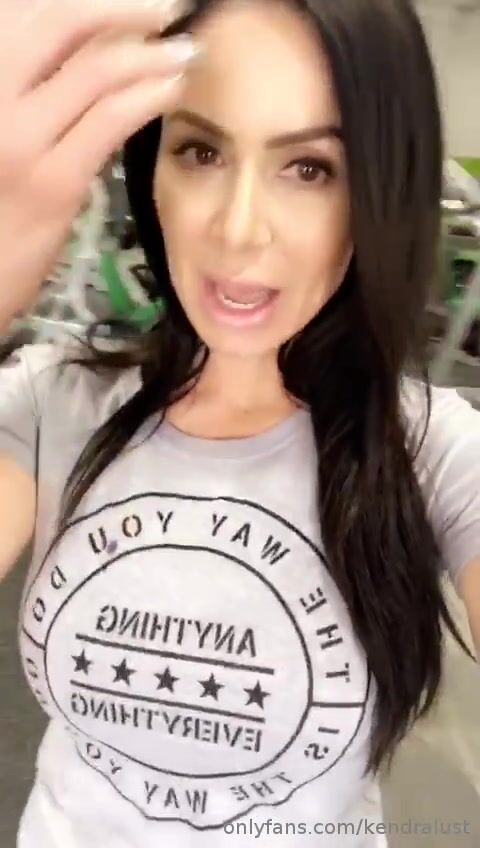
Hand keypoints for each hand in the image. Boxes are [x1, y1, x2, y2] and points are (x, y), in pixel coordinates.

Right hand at [0, 0, 195, 329]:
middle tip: (164, 9)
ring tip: (184, 49)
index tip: (125, 2)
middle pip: (60, 18)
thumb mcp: (1, 128)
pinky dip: (149, 95)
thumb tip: (86, 45)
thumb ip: (31, 86)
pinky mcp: (54, 180)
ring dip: (150, 52)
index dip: (84, 0)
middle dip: (122, 8)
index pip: (26, 11)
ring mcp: (18, 137)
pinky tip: (172, 87)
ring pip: (95, 68)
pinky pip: (110, 119)